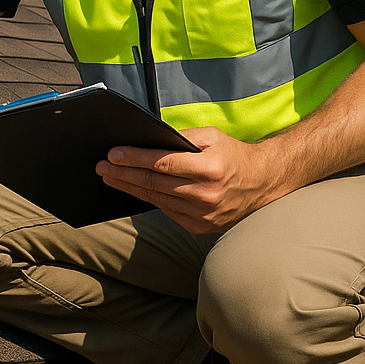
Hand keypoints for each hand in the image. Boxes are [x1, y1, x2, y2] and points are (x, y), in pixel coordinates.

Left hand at [95, 127, 285, 233]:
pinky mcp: (200, 227)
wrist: (262, 184)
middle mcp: (205, 194)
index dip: (134, 159)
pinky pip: (167, 211)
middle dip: (123, 174)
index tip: (113, 154)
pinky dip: (149, 199)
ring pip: (156, 199)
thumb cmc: (234, 156)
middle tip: (102, 167)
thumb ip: (182, 137)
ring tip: (111, 177)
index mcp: (209, 169)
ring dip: (130, 187)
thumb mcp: (213, 137)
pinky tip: (135, 189)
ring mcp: (202, 215)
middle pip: (154, 183)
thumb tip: (150, 140)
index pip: (162, 163)